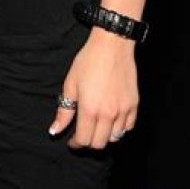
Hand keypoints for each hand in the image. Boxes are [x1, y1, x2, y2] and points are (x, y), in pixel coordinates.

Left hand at [48, 31, 138, 147]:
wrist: (112, 45)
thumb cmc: (89, 61)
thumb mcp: (70, 83)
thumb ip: (64, 110)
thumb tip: (55, 131)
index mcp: (90, 109)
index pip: (84, 140)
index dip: (75, 144)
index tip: (71, 140)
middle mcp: (108, 114)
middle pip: (99, 143)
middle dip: (88, 142)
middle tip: (83, 134)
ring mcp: (123, 110)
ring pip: (115, 138)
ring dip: (104, 136)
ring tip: (97, 126)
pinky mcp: (134, 105)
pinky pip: (128, 127)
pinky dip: (120, 129)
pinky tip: (112, 120)